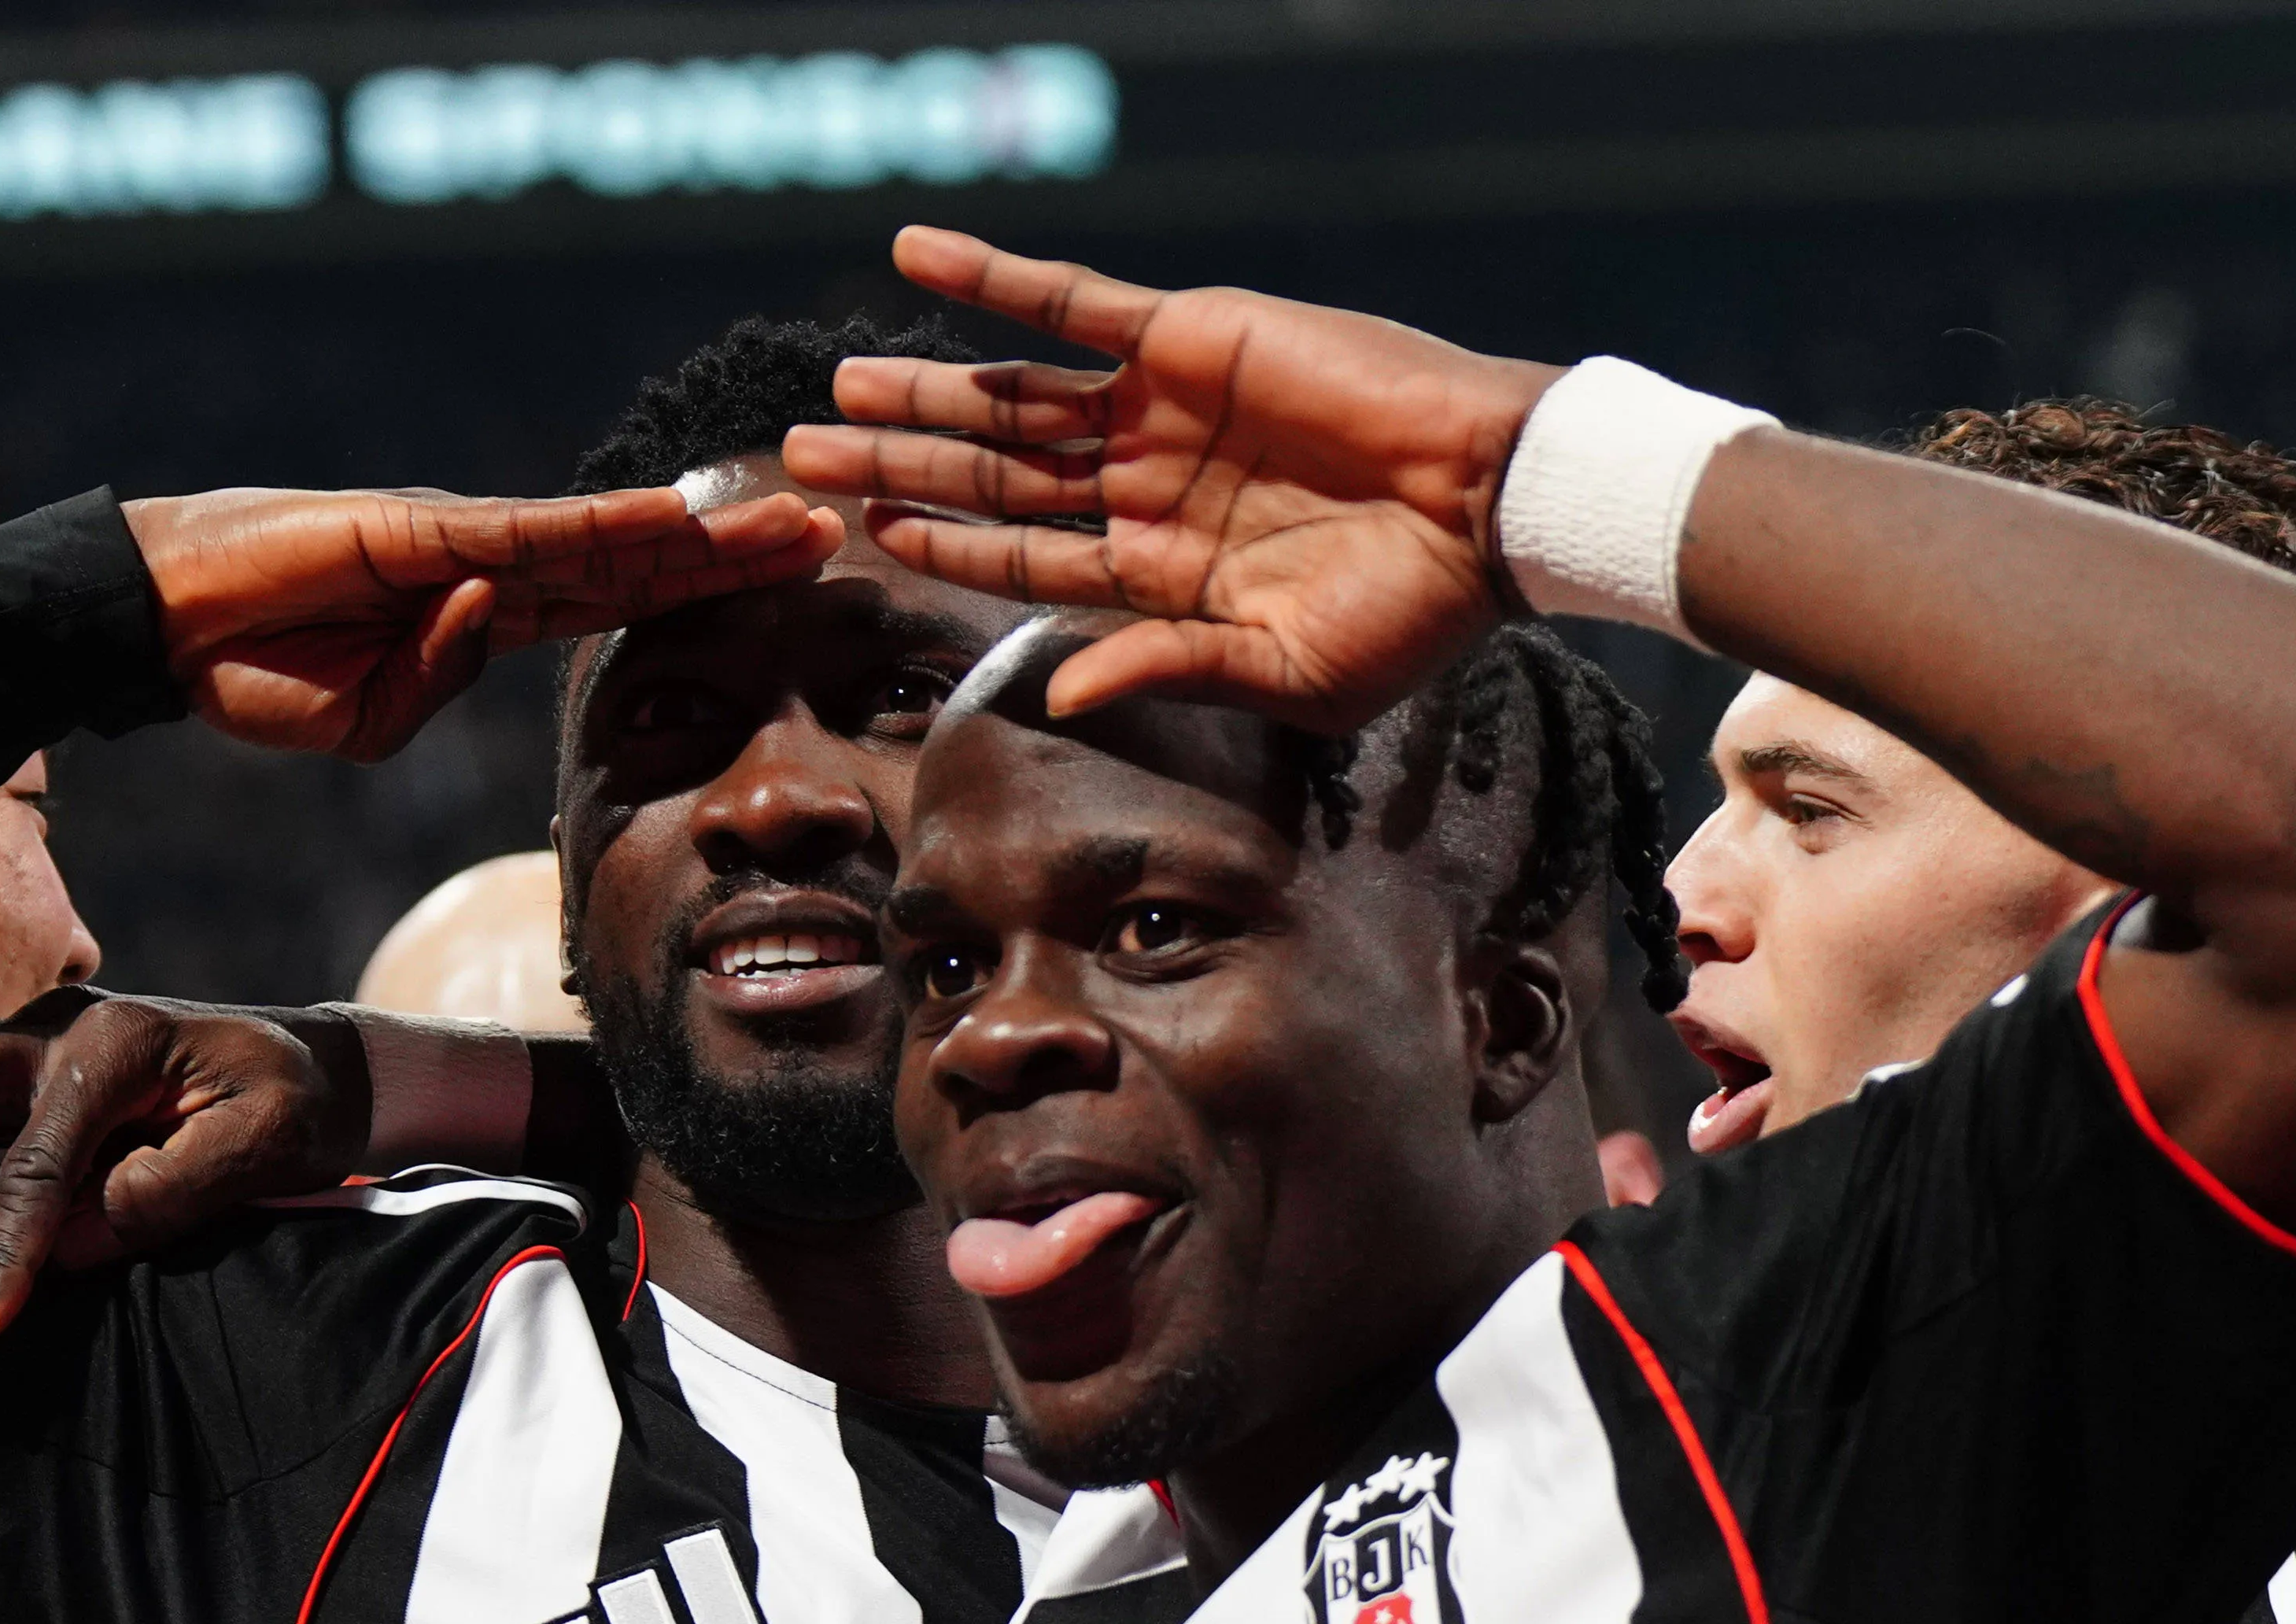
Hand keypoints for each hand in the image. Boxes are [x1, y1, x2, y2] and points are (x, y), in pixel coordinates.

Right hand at [0, 987, 363, 1352]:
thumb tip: (78, 1236)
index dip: (3, 1255)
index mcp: (111, 1048)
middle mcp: (50, 1031)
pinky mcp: (9, 1061)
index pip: (38, 1169)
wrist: (311, 1067)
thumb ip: (178, 1185)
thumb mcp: (266, 1144)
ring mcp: (21, 1038)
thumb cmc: (289, 1108)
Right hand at [129, 485, 838, 759]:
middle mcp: (488, 569)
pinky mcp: (417, 526)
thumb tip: (481, 620)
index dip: (699, 593)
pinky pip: (528, 533)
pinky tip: (672, 518)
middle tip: (830, 531)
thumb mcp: (360, 725)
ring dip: (698, 532)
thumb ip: (431, 689)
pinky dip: (603, 526)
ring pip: (604, 538)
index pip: (615, 606)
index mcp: (481, 620)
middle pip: (635, 563)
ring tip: (786, 519)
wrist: (163, 624)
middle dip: (732, 552)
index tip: (779, 584)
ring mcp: (457, 540)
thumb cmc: (252, 671)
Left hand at [775, 226, 1559, 730]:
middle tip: (803, 457)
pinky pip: (1069, 300)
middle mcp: (1148, 487)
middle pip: (995, 474)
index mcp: (1161, 575)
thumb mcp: (1284, 671)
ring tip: (836, 388)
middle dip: (900, 463)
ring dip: (924, 387)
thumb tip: (1057, 692)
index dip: (943, 541)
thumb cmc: (1410, 612)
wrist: (1492, 504)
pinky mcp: (1188, 337)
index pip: (1023, 558)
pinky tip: (916, 259)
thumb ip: (1163, 666)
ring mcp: (1162, 409)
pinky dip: (992, 278)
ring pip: (1014, 396)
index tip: (865, 530)